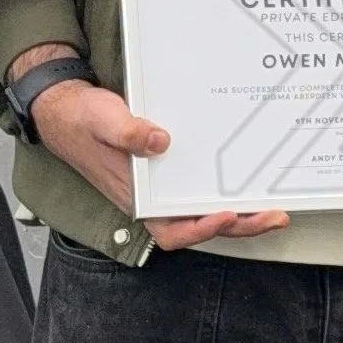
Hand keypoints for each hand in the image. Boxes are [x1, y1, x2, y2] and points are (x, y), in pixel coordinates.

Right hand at [26, 76, 291, 252]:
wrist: (69, 111)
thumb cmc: (83, 121)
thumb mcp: (103, 121)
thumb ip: (128, 133)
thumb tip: (160, 142)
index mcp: (135, 198)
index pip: (171, 231)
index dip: (200, 229)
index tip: (226, 216)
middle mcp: (152, 201)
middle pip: (199, 225)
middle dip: (239, 226)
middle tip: (273, 216)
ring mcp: (163, 190)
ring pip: (205, 211)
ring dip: (240, 214)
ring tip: (273, 209)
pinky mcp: (171, 175)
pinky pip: (201, 190)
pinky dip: (227, 192)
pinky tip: (250, 184)